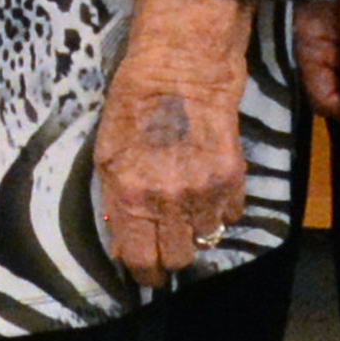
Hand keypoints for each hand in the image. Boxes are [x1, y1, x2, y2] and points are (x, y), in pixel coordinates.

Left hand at [93, 0, 253, 278]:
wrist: (181, 67)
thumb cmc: (133, 105)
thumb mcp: (106, 154)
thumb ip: (115, 202)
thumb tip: (124, 241)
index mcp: (131, 195)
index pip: (142, 260)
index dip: (144, 272)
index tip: (146, 272)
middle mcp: (169, 201)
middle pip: (178, 259)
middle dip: (169, 256)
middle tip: (165, 242)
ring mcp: (205, 191)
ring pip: (206, 241)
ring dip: (195, 232)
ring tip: (186, 210)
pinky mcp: (233, 177)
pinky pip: (230, 215)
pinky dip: (219, 210)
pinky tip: (206, 190)